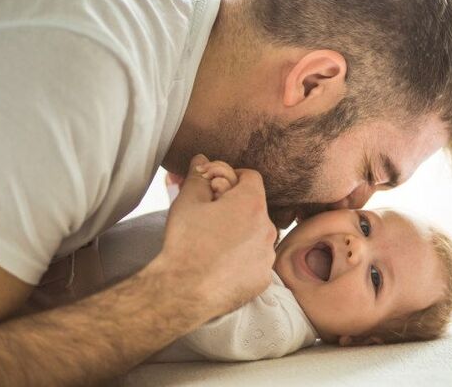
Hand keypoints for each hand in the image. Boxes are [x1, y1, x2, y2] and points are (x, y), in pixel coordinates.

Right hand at [153, 154, 276, 317]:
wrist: (183, 291)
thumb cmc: (185, 243)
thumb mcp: (187, 201)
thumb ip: (198, 176)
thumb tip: (201, 159)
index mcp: (252, 204)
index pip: (251, 177)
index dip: (232, 178)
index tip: (217, 188)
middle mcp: (268, 228)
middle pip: (255, 206)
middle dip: (235, 206)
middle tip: (211, 216)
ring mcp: (268, 255)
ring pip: (257, 234)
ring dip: (241, 233)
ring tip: (215, 242)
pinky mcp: (263, 278)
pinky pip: (256, 260)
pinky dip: (243, 258)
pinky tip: (222, 263)